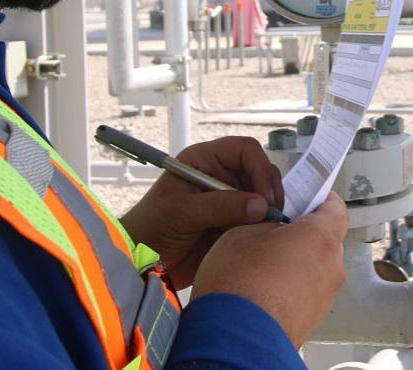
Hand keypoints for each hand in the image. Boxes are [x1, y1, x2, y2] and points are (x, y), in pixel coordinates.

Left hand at [120, 135, 283, 288]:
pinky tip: (263, 237)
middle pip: (259, 171)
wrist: (140, 262)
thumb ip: (220, 206)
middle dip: (269, 190)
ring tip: (268, 229)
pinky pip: (257, 219)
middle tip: (272, 216)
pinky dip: (265, 226)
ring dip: (269, 210)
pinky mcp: (232, 223)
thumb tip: (261, 205)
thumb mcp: (181, 213)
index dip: (259, 168)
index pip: (244, 150)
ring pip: (262, 196)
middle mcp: (220, 176)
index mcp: (203, 161)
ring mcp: (228, 199)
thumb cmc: (150, 228)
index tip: (265, 197)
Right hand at [191, 193, 348, 345]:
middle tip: (277, 232)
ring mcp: (325, 296)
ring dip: (297, 264)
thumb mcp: (242, 233)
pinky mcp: (313, 319)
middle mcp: (331, 267)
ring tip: (264, 267)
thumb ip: (267, 223)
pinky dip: (292, 288)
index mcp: (320, 237)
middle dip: (305, 235)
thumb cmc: (239, 284)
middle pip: (327, 240)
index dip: (321, 201)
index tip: (308, 197)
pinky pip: (307, 293)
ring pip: (316, 269)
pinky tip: (265, 290)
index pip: (336, 209)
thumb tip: (272, 226)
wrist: (235, 337)